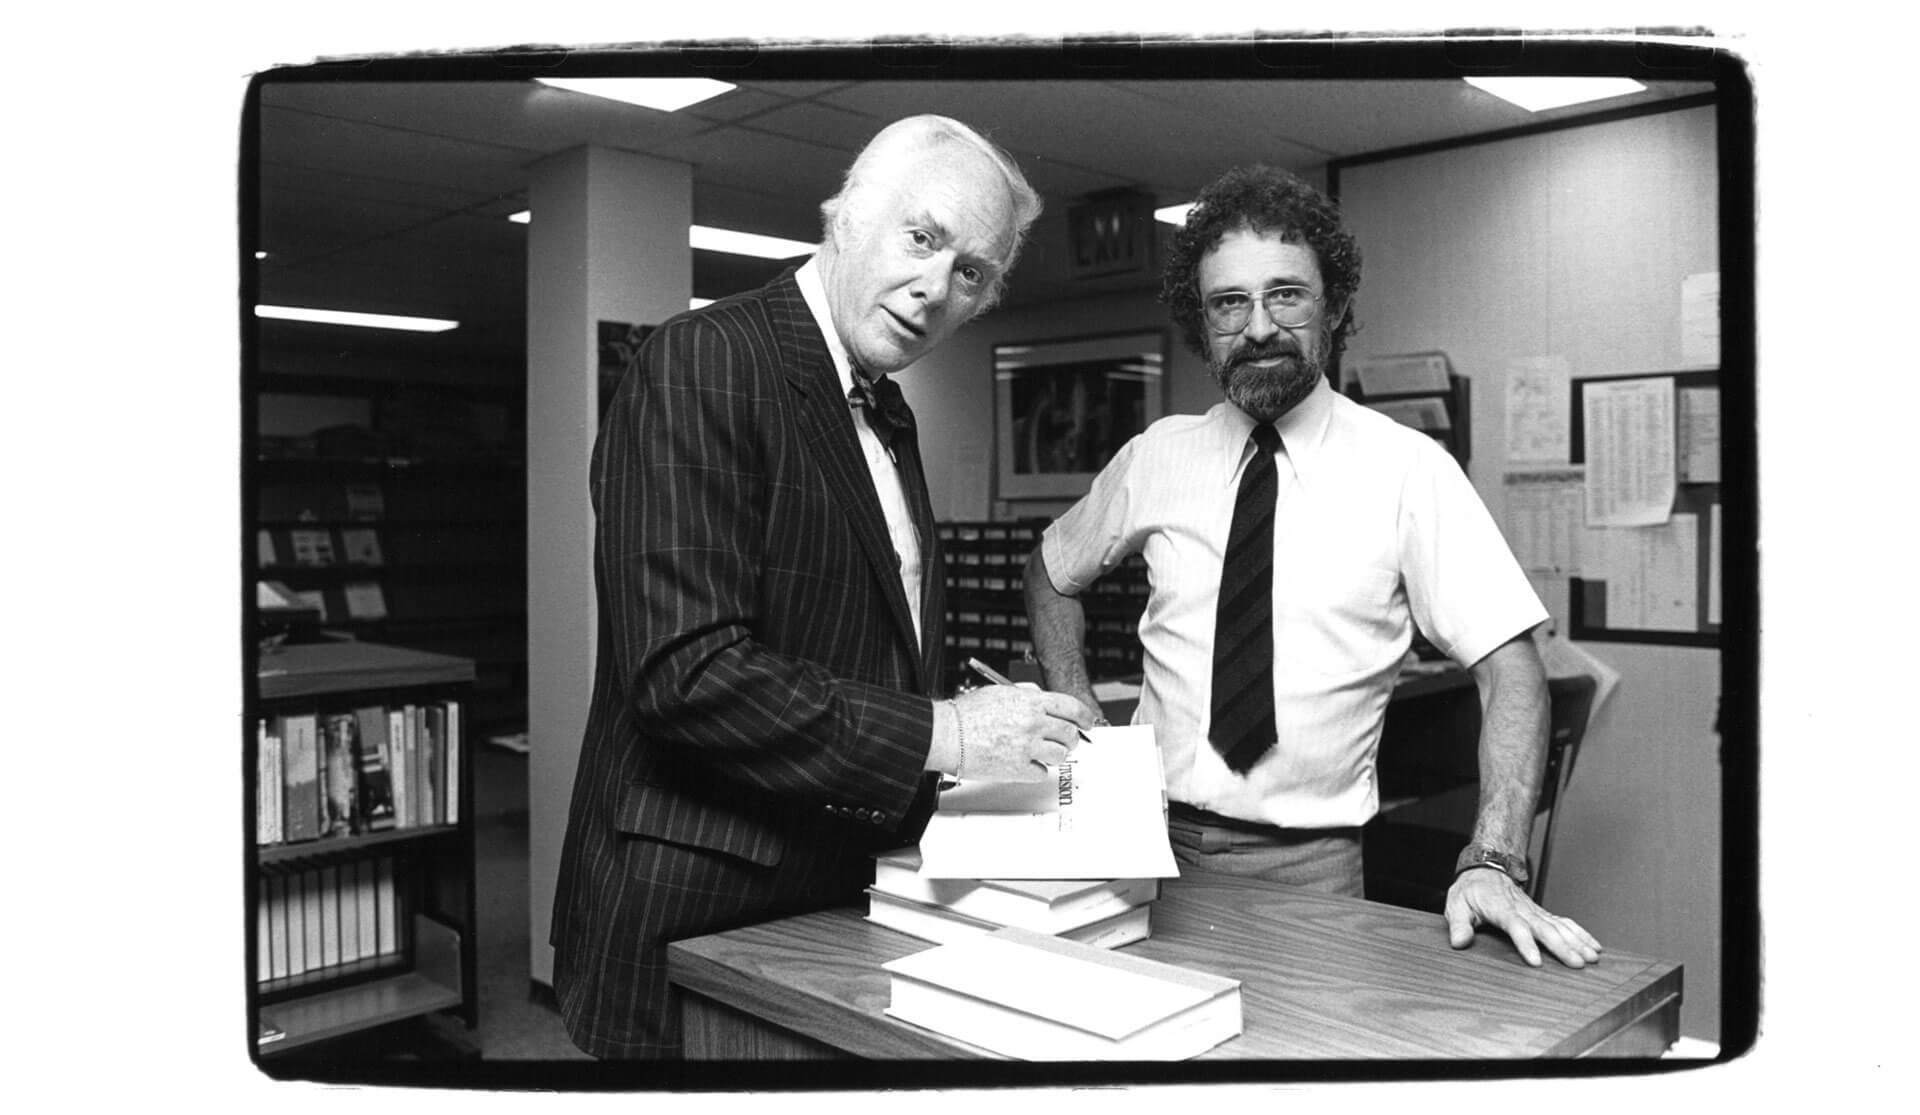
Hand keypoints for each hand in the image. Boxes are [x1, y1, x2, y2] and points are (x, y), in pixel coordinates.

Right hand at [950, 685, 1093, 780]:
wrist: (947, 735)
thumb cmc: (966, 714)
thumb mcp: (999, 692)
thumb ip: (1024, 693)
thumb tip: (1040, 697)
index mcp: (1031, 702)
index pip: (1072, 708)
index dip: (1084, 717)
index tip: (1087, 723)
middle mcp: (1033, 723)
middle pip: (1070, 734)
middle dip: (1071, 739)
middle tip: (1065, 741)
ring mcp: (1027, 747)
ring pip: (1060, 755)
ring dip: (1055, 755)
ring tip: (1041, 753)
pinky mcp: (1019, 769)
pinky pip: (1042, 773)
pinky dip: (1036, 770)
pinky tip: (1024, 764)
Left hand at [1444, 868, 1602, 967]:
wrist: (1485, 868)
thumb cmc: (1471, 890)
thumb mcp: (1456, 905)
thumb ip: (1459, 924)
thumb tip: (1459, 942)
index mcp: (1500, 908)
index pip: (1515, 926)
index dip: (1526, 943)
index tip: (1536, 961)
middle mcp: (1522, 909)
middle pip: (1545, 929)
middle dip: (1562, 947)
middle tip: (1577, 963)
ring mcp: (1535, 911)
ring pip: (1559, 926)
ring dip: (1577, 942)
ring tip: (1592, 958)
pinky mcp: (1542, 913)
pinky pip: (1565, 923)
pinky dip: (1581, 934)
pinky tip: (1594, 946)